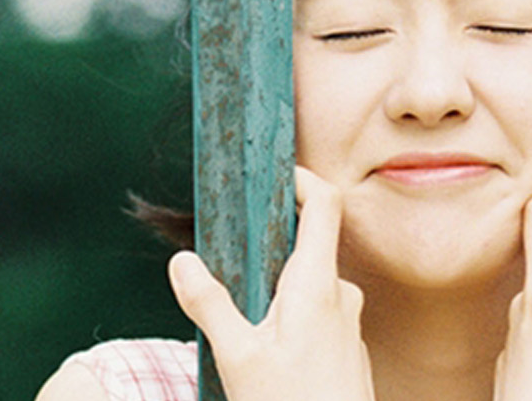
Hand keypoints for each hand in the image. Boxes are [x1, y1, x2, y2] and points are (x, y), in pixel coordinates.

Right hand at [168, 167, 375, 400]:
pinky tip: (266, 352)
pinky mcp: (348, 351)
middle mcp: (340, 296)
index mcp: (316, 284)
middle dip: (267, 248)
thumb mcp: (237, 357)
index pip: (323, 204)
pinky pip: (317, 316)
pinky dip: (289, 318)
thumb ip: (209, 304)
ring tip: (240, 321)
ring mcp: (349, 325)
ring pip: (308, 286)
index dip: (299, 178)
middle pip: (307, 245)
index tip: (270, 174)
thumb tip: (182, 261)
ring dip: (274, 290)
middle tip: (228, 259)